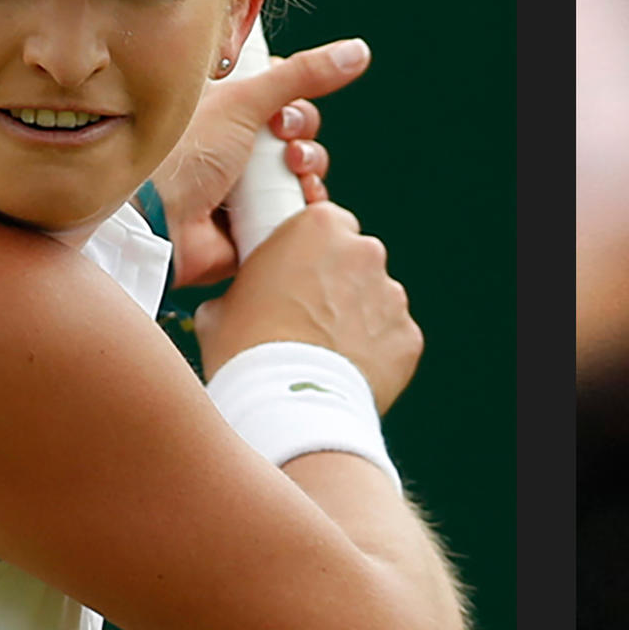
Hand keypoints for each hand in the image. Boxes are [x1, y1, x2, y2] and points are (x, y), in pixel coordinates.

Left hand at [151, 37, 369, 286]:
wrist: (158, 219)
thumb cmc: (185, 152)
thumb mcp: (244, 100)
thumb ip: (301, 75)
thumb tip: (358, 50)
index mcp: (226, 112)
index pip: (279, 97)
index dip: (292, 100)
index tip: (283, 105)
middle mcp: (236, 147)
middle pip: (298, 133)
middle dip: (301, 135)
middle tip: (284, 140)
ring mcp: (246, 187)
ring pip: (303, 171)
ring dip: (308, 166)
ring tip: (291, 170)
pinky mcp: (256, 224)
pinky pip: (298, 211)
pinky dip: (306, 204)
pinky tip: (300, 199)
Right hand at [196, 201, 423, 411]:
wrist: (287, 407)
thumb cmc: (247, 352)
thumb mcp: (220, 308)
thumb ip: (242, 290)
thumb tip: (236, 306)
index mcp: (317, 227)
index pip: (325, 222)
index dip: (309, 250)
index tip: (295, 272)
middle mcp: (363, 251)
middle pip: (355, 257)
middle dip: (336, 281)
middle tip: (306, 316)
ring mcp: (391, 295)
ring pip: (376, 299)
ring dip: (356, 317)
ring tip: (323, 351)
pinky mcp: (408, 337)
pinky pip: (391, 338)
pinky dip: (374, 352)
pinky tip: (345, 372)